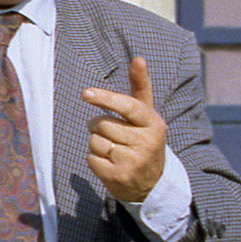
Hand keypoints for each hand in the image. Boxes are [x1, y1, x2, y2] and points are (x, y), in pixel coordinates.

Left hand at [83, 58, 166, 202]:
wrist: (153, 183)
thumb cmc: (144, 140)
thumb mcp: (146, 115)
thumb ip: (140, 86)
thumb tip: (138, 58)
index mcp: (154, 123)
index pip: (127, 106)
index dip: (106, 98)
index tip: (86, 93)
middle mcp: (146, 142)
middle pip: (103, 123)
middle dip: (98, 126)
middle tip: (111, 133)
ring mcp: (133, 162)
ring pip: (95, 141)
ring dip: (96, 143)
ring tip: (112, 150)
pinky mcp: (119, 177)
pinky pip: (91, 158)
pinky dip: (94, 159)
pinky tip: (109, 163)